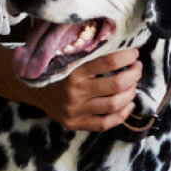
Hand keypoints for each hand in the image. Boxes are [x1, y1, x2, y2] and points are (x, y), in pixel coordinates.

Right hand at [24, 48, 139, 130]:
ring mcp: (75, 110)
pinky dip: (122, 114)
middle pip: (116, 84)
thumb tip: (124, 46)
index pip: (109, 62)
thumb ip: (92, 52)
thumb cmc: (59, 68)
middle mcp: (74, 91)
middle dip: (134, 74)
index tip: (134, 53)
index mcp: (73, 70)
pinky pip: (105, 123)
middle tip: (137, 68)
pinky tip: (129, 104)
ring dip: (131, 93)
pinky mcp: (75, 123)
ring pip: (113, 104)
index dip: (127, 57)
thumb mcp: (71, 56)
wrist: (33, 89)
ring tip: (133, 85)